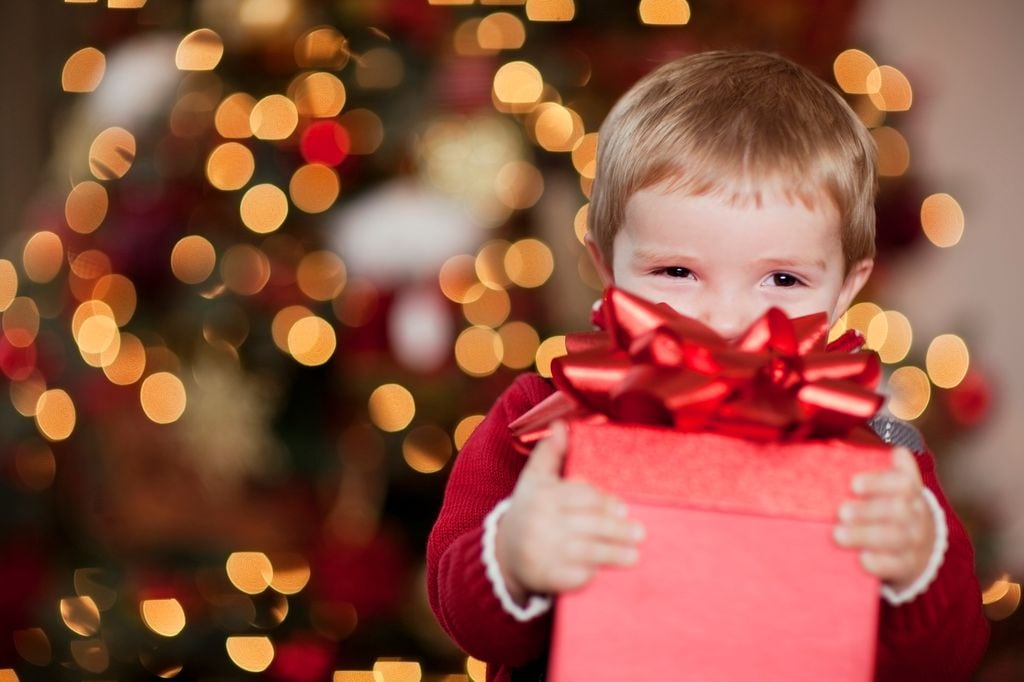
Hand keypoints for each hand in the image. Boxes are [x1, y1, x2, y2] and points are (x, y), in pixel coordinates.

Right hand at [494, 421, 644, 602]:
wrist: (504, 554)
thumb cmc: (528, 510)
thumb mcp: (534, 479)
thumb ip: (550, 452)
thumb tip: (562, 423)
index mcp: (542, 496)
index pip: (582, 497)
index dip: (605, 503)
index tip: (623, 508)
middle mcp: (541, 523)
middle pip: (590, 525)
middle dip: (618, 529)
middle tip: (639, 532)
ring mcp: (544, 552)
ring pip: (588, 551)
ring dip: (615, 553)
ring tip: (634, 554)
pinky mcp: (548, 577)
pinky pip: (578, 575)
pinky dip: (595, 574)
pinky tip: (609, 572)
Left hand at [833, 447, 935, 592]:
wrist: (918, 545)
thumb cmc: (885, 502)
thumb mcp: (883, 479)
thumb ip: (869, 456)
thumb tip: (847, 433)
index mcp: (908, 487)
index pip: (904, 480)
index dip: (881, 481)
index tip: (854, 483)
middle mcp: (916, 512)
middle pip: (897, 510)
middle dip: (867, 511)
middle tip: (840, 511)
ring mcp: (914, 540)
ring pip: (895, 538)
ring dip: (865, 536)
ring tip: (838, 534)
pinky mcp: (907, 565)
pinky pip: (897, 565)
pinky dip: (880, 564)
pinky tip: (861, 559)